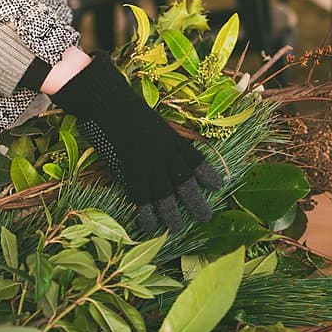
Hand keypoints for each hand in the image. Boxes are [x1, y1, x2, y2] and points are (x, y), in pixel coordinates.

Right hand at [51, 52, 223, 232]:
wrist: (110, 103)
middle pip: (186, 182)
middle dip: (196, 202)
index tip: (220, 186)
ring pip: (166, 194)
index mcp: (172, 140)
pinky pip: (142, 196)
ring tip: (179, 228)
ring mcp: (149, 163)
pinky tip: (150, 226)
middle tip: (205, 218)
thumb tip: (167, 152)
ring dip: (173, 213)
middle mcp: (166, 153)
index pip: (195, 160)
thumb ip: (162, 138)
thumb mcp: (153, 123)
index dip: (208, 174)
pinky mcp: (131, 169)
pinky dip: (146, 213)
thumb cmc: (128, 109)